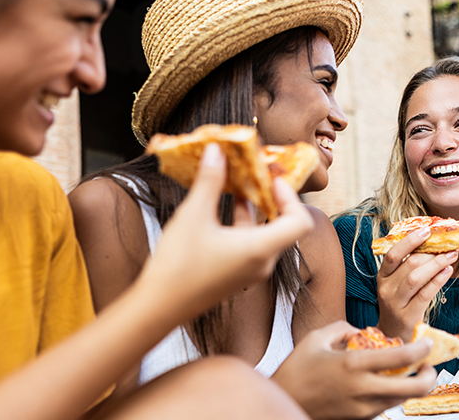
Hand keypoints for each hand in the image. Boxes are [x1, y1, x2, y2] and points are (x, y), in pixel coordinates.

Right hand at [136, 143, 313, 319]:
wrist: (159, 307)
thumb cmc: (177, 265)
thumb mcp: (193, 215)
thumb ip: (209, 181)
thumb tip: (217, 151)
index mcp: (260, 249)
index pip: (300, 222)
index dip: (291, 197)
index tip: (272, 179)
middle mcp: (262, 263)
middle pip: (284, 226)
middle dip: (272, 198)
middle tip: (258, 176)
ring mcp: (250, 272)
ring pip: (265, 235)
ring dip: (254, 210)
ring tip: (238, 185)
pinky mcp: (236, 275)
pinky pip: (251, 245)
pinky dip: (243, 224)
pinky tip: (222, 207)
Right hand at [272, 321, 436, 419]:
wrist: (283, 401)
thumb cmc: (296, 369)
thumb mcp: (316, 338)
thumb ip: (343, 328)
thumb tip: (361, 332)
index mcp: (354, 364)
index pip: (403, 356)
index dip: (423, 349)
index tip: (427, 342)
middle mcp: (363, 389)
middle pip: (414, 388)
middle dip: (429, 376)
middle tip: (428, 366)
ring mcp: (362, 408)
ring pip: (401, 399)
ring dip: (410, 386)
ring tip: (406, 373)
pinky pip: (384, 407)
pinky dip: (390, 395)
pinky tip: (382, 384)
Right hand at [376, 228, 456, 339]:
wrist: (392, 336)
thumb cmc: (399, 305)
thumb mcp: (395, 286)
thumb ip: (406, 268)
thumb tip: (431, 244)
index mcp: (382, 277)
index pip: (392, 254)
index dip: (409, 241)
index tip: (426, 230)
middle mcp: (385, 289)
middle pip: (408, 264)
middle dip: (430, 252)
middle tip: (448, 245)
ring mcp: (395, 304)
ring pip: (415, 278)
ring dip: (436, 264)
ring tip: (452, 255)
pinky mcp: (407, 317)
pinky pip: (424, 294)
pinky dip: (437, 280)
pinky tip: (448, 271)